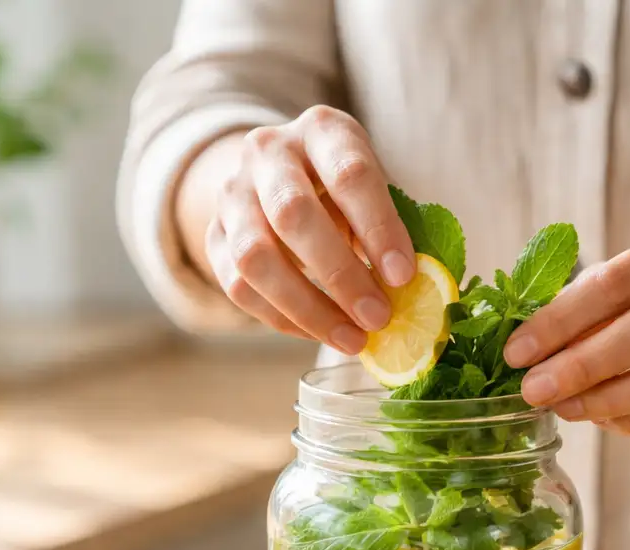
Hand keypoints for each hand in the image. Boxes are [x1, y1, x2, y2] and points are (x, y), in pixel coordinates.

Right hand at [205, 106, 415, 352]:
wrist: (275, 175)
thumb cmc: (342, 190)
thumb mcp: (372, 190)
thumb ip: (390, 229)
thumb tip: (416, 292)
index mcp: (322, 130)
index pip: (349, 174)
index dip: (378, 229)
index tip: (404, 277)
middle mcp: (267, 152)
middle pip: (292, 214)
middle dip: (340, 275)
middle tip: (378, 317)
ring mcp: (232, 194)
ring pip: (254, 257)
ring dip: (308, 308)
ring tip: (353, 339)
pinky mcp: (213, 236)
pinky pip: (239, 287)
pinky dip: (284, 319)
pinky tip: (321, 334)